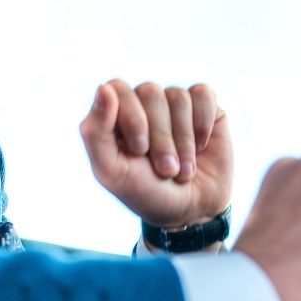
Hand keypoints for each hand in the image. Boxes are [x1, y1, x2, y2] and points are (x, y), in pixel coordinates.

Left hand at [80, 80, 232, 229]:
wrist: (191, 212)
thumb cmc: (146, 192)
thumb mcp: (111, 172)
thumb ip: (96, 132)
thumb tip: (104, 88)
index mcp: (116, 114)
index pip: (118, 88)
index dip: (132, 117)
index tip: (140, 151)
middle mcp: (144, 103)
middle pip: (150, 92)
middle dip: (160, 137)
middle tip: (165, 169)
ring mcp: (175, 103)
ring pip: (178, 97)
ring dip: (183, 140)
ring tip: (183, 169)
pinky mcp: (205, 107)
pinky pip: (203, 95)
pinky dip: (203, 125)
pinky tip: (201, 147)